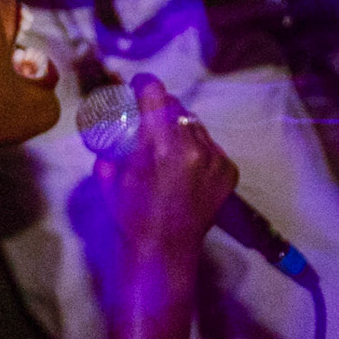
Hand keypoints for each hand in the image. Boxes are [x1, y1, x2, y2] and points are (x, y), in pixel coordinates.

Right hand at [95, 74, 238, 278]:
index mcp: (162, 146)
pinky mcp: (229, 171)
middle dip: (160, 109)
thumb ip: (112, 142)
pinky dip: (196, 147)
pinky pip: (210, 144)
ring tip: (167, 144)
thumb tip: (112, 121)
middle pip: (177, 106)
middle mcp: (195, 147)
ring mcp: (217, 159)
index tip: (136, 87)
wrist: (164, 252)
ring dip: (179, 127)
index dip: (143, 86)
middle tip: (147, 120)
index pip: (155, 93)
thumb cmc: (130, 216)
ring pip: (195, 124)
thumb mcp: (109, 175)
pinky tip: (184, 163)